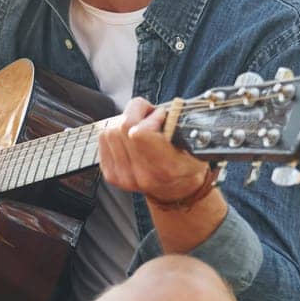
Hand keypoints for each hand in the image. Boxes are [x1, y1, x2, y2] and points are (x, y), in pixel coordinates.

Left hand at [97, 98, 212, 203]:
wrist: (175, 188)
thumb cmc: (186, 162)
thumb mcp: (196, 144)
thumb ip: (178, 126)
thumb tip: (158, 112)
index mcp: (167, 167)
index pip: (139, 133)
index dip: (148, 117)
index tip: (160, 116)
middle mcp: (144, 176)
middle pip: (123, 127)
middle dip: (137, 114)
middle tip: (152, 119)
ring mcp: (125, 177)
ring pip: (110, 131)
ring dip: (125, 122)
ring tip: (142, 128)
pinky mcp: (111, 175)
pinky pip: (104, 140)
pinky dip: (116, 133)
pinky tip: (131, 138)